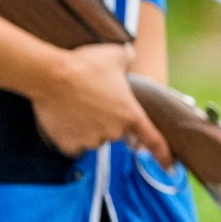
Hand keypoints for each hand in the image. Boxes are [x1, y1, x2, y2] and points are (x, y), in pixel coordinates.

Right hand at [34, 43, 172, 163]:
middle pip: (115, 132)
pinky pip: (73, 145)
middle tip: (93, 101)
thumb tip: (130, 55)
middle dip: (107, 121)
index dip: (162, 154)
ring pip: (93, 138)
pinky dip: (69, 135)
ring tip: (75, 106)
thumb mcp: (115, 55)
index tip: (169, 167)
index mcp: (130, 114)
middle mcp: (114, 131)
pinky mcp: (69, 144)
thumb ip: (127, 58)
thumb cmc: (84, 64)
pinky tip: (64, 118)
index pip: (152, 139)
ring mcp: (91, 140)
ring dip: (88, 128)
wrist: (51, 75)